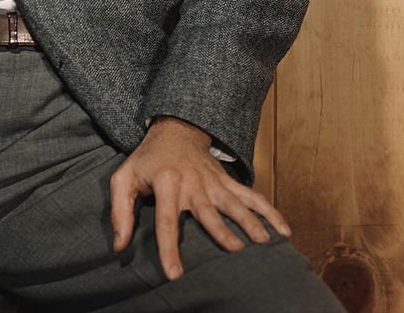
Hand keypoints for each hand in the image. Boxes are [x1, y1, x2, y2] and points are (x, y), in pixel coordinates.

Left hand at [110, 116, 290, 279]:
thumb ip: (120, 212)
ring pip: (233, 203)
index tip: (175, 274)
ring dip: (249, 220)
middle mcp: (192, 183)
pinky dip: (269, 210)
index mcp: (166, 184)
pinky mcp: (226, 181)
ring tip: (264, 242)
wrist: (173, 130)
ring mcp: (212, 181)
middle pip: (207, 211)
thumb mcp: (124, 180)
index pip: (166, 221)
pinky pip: (250, 195)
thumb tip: (119, 246)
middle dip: (221, 232)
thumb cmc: (146, 161)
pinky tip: (283, 229)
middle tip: (235, 252)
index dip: (169, 248)